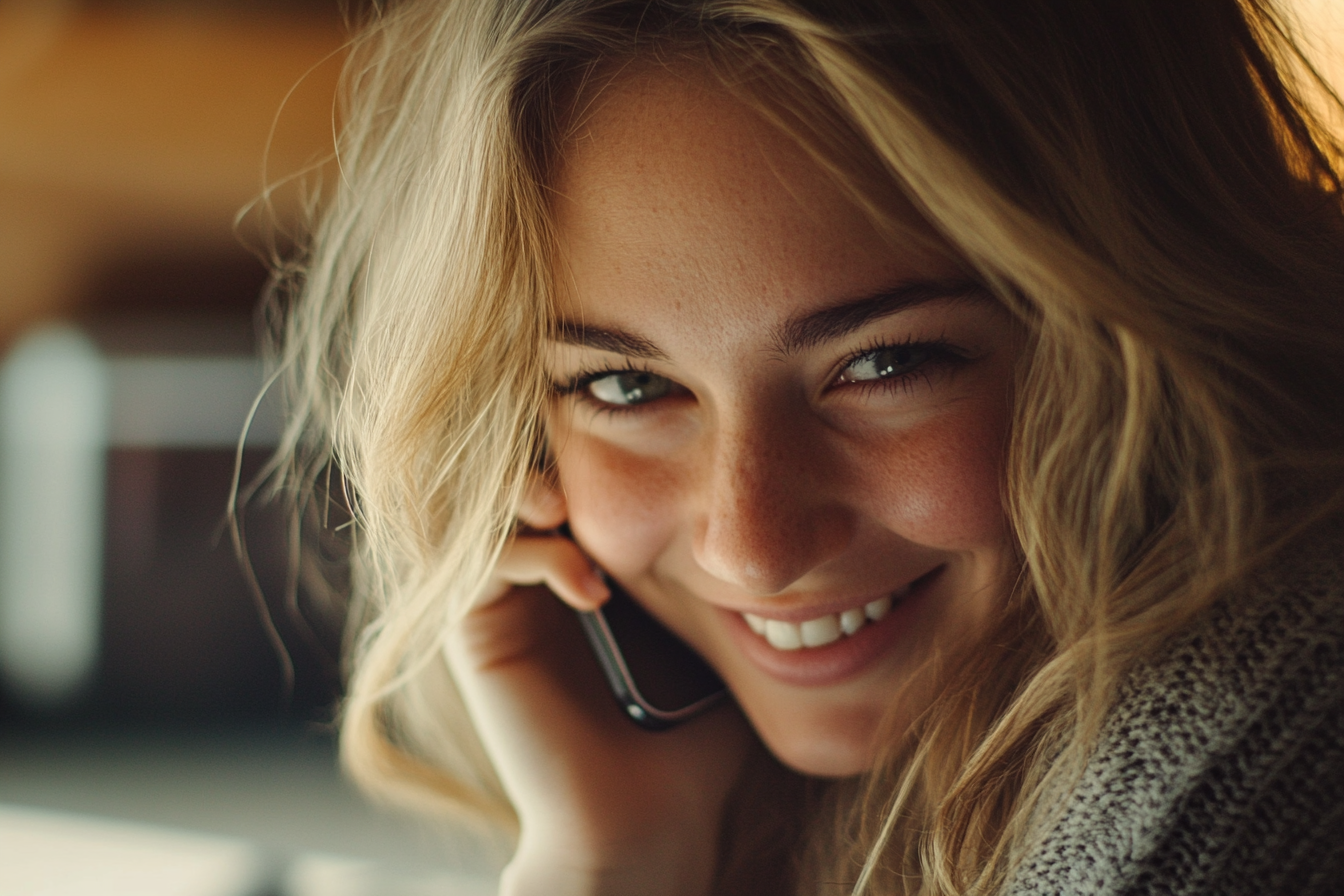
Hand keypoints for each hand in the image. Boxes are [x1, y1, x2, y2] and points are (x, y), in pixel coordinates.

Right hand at [444, 489, 752, 895]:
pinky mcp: (479, 641)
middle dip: (548, 467)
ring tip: (568, 508)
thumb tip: (764, 535)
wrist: (642, 824)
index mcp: (580, 589)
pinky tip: (589, 586)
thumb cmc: (684, 744)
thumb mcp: (709, 644)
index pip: (575, 495)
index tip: (643, 459)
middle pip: (522, 490)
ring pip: (492, 515)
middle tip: (589, 476)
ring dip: (527, 496)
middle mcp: (532, 596)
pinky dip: (533, 556)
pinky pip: (484, 566)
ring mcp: (501, 616)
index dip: (594, 466)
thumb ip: (713, 586)